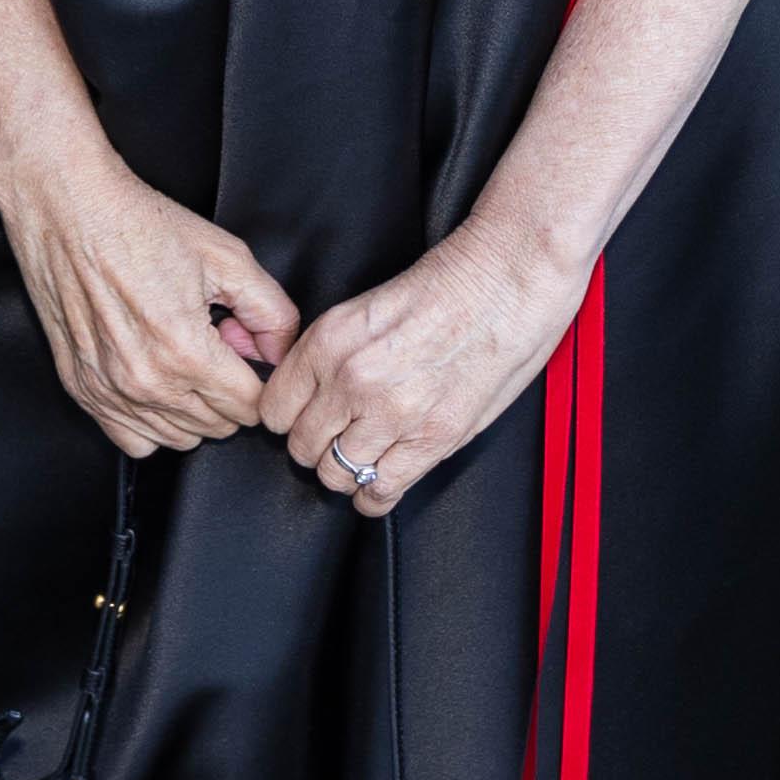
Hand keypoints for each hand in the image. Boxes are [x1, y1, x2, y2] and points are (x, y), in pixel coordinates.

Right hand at [0, 144, 295, 456]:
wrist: (69, 208)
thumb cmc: (139, 224)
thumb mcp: (227, 256)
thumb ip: (272, 312)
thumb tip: (280, 353)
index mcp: (186, 350)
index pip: (251, 407)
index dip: (259, 377)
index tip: (243, 349)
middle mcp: (146, 381)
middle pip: (219, 426)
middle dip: (228, 390)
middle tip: (214, 344)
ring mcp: (109, 390)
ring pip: (179, 439)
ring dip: (194, 408)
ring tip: (182, 358)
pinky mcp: (82, 390)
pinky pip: (134, 440)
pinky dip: (152, 423)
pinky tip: (154, 383)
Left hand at [260, 219, 581, 516]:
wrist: (504, 283)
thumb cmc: (445, 286)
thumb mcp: (363, 309)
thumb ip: (330, 355)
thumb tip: (309, 393)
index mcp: (328, 342)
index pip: (275, 408)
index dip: (287, 417)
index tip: (300, 418)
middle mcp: (352, 381)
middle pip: (301, 447)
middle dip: (314, 446)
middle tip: (334, 438)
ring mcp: (391, 415)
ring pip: (335, 474)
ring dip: (344, 470)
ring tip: (360, 457)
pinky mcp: (432, 440)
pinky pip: (381, 491)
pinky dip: (374, 496)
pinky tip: (378, 483)